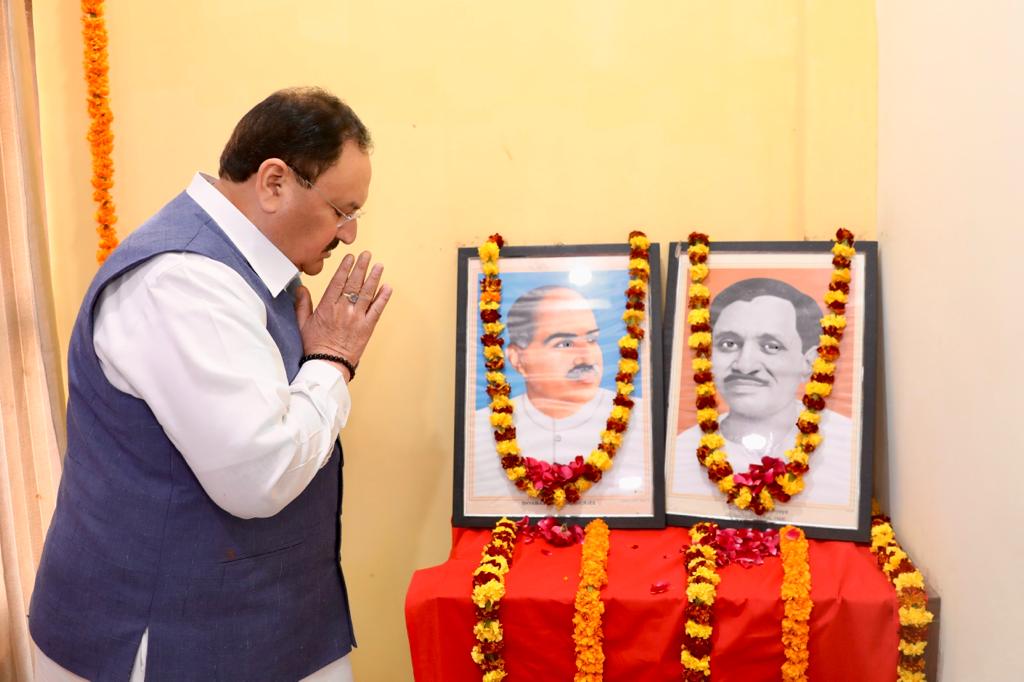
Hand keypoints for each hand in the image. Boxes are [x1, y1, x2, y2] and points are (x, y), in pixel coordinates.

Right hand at [293, 252, 391, 372]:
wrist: (327, 365)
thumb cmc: (313, 346)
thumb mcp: (302, 324)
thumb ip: (302, 304)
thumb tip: (301, 288)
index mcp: (327, 307)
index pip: (338, 282)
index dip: (345, 268)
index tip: (350, 257)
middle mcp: (343, 310)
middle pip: (354, 284)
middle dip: (361, 267)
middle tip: (367, 254)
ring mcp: (357, 318)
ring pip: (367, 294)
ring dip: (374, 278)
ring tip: (379, 266)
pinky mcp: (367, 328)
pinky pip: (377, 310)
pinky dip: (383, 298)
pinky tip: (387, 287)